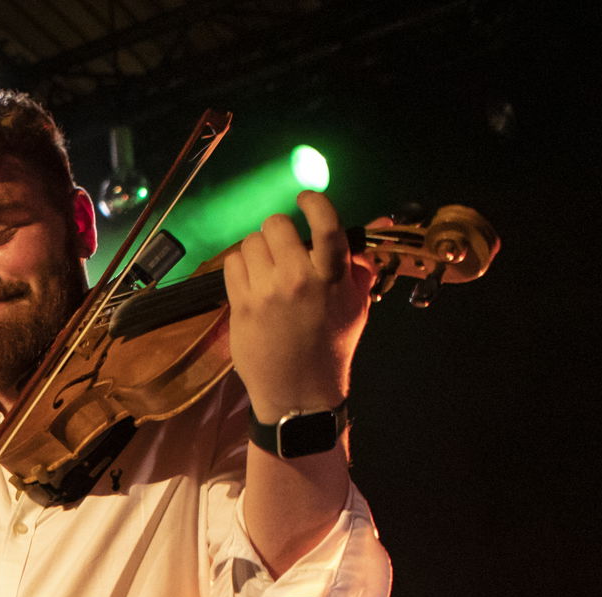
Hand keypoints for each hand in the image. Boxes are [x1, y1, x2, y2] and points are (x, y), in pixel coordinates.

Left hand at [222, 190, 376, 423]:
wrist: (299, 393)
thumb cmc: (331, 347)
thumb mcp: (356, 307)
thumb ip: (359, 270)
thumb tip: (368, 235)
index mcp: (332, 278)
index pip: (326, 226)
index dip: (315, 203)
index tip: (305, 198)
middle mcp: (298, 280)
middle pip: (277, 224)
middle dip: (279, 231)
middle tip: (283, 248)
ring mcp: (267, 292)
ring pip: (251, 242)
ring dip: (258, 250)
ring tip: (267, 269)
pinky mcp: (241, 306)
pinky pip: (233, 264)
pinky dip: (240, 268)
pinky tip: (251, 283)